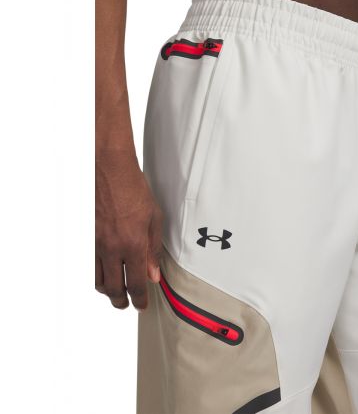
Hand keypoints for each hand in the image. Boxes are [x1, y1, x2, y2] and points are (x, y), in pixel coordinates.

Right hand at [95, 151, 162, 309]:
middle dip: (121, 300)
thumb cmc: (134, 189)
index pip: (136, 283)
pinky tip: (103, 273)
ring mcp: (96, 243)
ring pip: (98, 279)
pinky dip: (96, 275)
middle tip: (127, 304)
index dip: (140, 298)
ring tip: (115, 292)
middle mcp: (112, 247)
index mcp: (133, 244)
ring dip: (107, 290)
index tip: (142, 305)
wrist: (109, 170)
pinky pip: (89, 264)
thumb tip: (153, 275)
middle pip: (114, 288)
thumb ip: (153, 249)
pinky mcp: (86, 236)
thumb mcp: (154, 218)